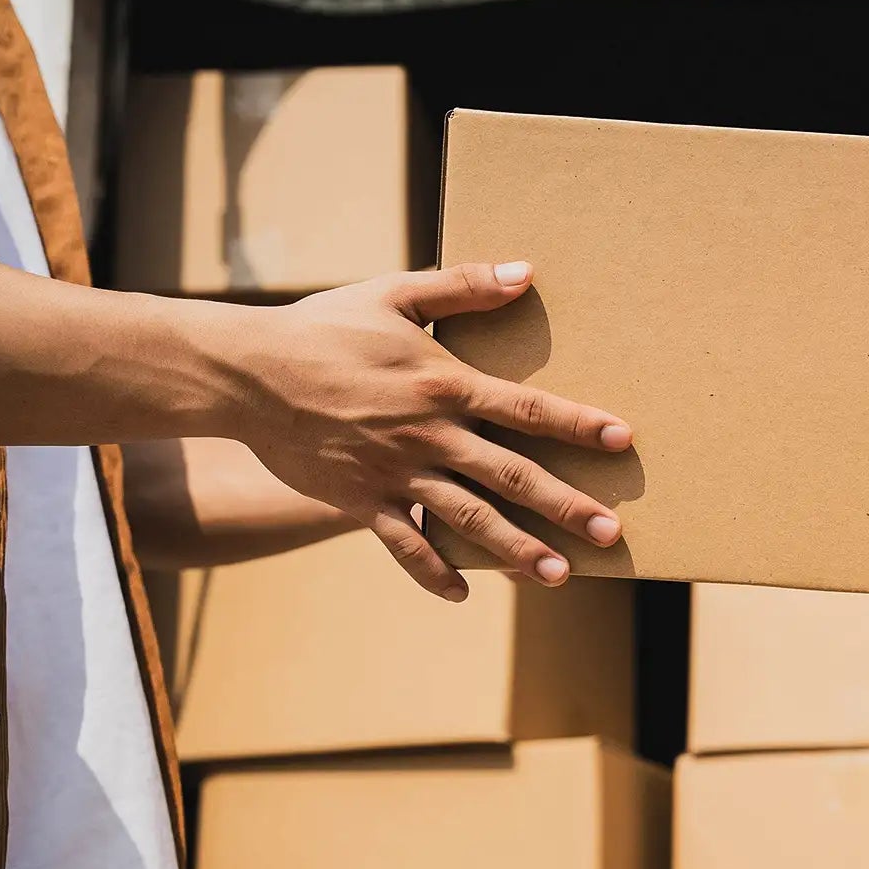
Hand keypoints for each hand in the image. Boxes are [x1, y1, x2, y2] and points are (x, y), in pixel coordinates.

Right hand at [213, 261, 630, 600]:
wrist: (247, 373)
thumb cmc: (324, 328)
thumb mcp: (394, 294)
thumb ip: (462, 286)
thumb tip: (526, 273)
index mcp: (445, 384)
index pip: (528, 410)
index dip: (578, 424)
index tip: (621, 441)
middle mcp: (430, 435)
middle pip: (512, 476)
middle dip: (565, 507)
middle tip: (610, 534)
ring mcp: (397, 473)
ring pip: (469, 520)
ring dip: (517, 551)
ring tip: (560, 576)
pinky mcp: (363, 501)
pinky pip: (405, 545)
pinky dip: (433, 573)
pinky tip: (462, 595)